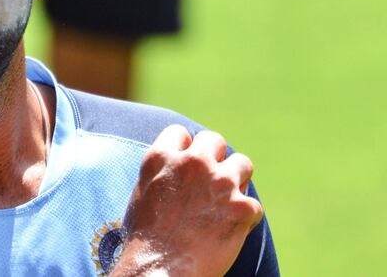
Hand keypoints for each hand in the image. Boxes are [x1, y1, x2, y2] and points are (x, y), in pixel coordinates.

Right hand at [112, 125, 262, 275]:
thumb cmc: (146, 239)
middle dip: (214, 158)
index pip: (180, 133)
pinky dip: (245, 217)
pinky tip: (231, 230)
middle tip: (210, 180)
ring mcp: (220, 183)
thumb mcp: (143, 192)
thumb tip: (177, 164)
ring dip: (236, 180)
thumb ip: (163, 170)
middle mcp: (192, 162)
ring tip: (225, 202)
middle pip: (214, 140)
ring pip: (242, 163)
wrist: (160, 271)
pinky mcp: (242, 208)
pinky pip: (253, 204)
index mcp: (162, 157)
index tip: (185, 166)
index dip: (183, 149)